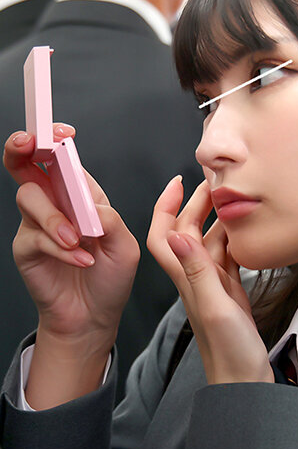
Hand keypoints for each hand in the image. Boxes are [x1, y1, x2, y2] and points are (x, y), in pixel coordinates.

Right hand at [4, 125, 139, 402]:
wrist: (94, 317)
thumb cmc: (111, 279)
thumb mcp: (125, 247)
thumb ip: (110, 220)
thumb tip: (90, 204)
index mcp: (81, 196)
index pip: (64, 159)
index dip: (56, 140)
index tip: (61, 132)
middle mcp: (56, 204)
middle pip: (27, 164)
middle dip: (22, 148)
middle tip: (27, 143)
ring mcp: (37, 225)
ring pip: (30, 198)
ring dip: (55, 218)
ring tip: (78, 242)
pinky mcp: (27, 248)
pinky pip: (35, 237)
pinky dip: (60, 249)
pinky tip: (80, 261)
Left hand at [147, 176, 273, 384]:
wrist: (242, 382)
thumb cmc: (230, 353)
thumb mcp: (215, 307)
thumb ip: (198, 270)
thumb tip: (177, 231)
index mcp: (187, 279)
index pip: (163, 235)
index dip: (164, 206)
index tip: (178, 182)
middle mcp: (195, 279)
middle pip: (188, 232)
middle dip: (197, 204)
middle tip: (216, 182)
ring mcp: (212, 286)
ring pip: (210, 243)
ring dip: (218, 219)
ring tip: (233, 197)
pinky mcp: (229, 294)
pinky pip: (228, 259)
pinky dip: (234, 241)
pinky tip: (245, 231)